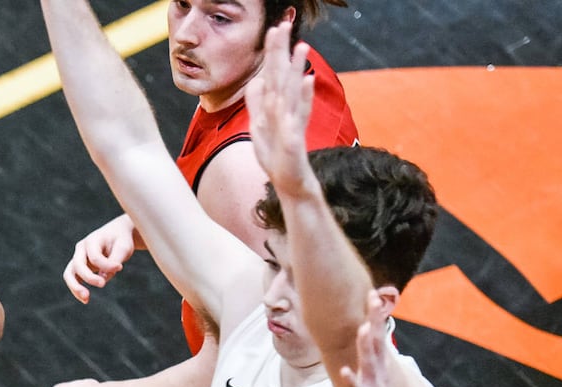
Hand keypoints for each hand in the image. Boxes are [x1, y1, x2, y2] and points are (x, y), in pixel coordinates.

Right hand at [62, 215, 136, 303]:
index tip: (120, 267)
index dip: (107, 265)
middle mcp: (81, 249)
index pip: (95, 257)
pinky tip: (86, 300)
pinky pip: (73, 280)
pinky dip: (77, 290)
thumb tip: (103, 278)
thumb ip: (114, 261)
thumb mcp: (123, 248)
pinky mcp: (79, 268)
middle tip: (102, 284)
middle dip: (89, 277)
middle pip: (78, 265)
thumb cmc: (120, 240)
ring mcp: (78, 258)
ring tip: (86, 299)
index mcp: (92, 240)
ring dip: (76, 287)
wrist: (116, 235)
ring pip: (69, 274)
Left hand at [248, 23, 317, 200]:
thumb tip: (255, 81)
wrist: (290, 184)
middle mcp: (285, 111)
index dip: (272, 53)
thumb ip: (256, 104)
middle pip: (282, 77)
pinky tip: (306, 81)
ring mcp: (291, 123)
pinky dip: (303, 99)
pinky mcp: (295, 139)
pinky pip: (299, 116)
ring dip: (296, 69)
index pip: (272, 75)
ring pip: (292, 92)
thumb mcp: (259, 127)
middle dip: (281, 52)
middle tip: (283, 26)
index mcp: (275, 107)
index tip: (273, 29)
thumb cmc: (277, 156)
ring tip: (301, 46)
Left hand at [339, 290, 402, 386]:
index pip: (377, 337)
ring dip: (366, 346)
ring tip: (362, 328)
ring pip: (369, 363)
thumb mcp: (374, 381)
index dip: (375, 317)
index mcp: (379, 368)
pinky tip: (346, 371)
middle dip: (374, 321)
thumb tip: (366, 346)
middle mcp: (378, 374)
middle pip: (376, 342)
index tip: (373, 295)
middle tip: (374, 298)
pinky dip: (352, 380)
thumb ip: (370, 363)